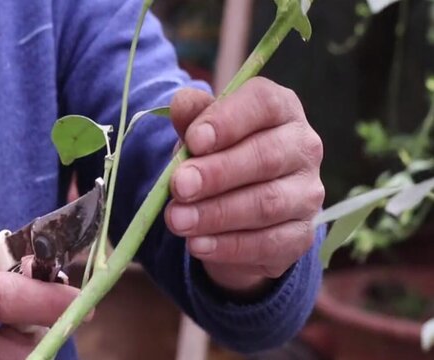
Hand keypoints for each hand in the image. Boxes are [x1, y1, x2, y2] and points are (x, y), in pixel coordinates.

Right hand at [0, 236, 78, 358]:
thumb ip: (8, 261)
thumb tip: (52, 276)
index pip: (3, 298)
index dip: (48, 300)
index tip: (83, 299)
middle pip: (17, 350)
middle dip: (43, 330)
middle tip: (43, 311)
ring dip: (26, 345)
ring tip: (8, 325)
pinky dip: (9, 353)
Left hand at [165, 77, 323, 296]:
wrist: (240, 210)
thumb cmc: (220, 157)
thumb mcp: (202, 134)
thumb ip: (193, 118)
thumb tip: (180, 102)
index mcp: (281, 110)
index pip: (264, 104)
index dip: (228, 121)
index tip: (193, 141)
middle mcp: (303, 147)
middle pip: (267, 157)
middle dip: (217, 174)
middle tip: (179, 186)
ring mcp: (307, 193)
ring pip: (266, 203)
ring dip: (217, 213)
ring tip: (177, 220)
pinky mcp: (301, 234)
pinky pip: (268, 242)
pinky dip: (229, 246)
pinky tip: (197, 244)